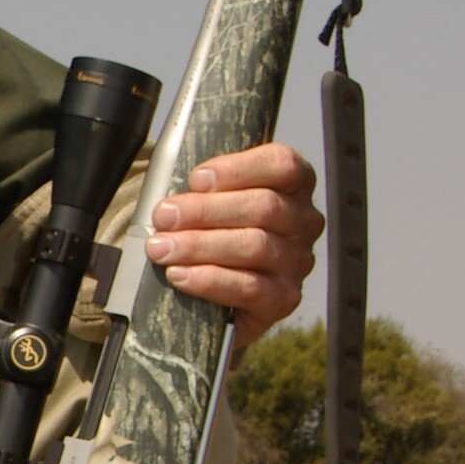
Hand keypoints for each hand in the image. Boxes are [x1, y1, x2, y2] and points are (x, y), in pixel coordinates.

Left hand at [145, 142, 322, 352]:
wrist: (220, 295)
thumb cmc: (215, 232)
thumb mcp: (215, 200)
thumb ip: (204, 190)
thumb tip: (172, 202)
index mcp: (293, 185)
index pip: (281, 165)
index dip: (238, 169)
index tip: (195, 179)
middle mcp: (303, 221)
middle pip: (263, 207)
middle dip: (205, 211)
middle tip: (163, 217)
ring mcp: (297, 261)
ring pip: (255, 246)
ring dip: (199, 246)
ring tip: (161, 248)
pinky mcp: (284, 298)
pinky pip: (249, 288)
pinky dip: (209, 280)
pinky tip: (179, 275)